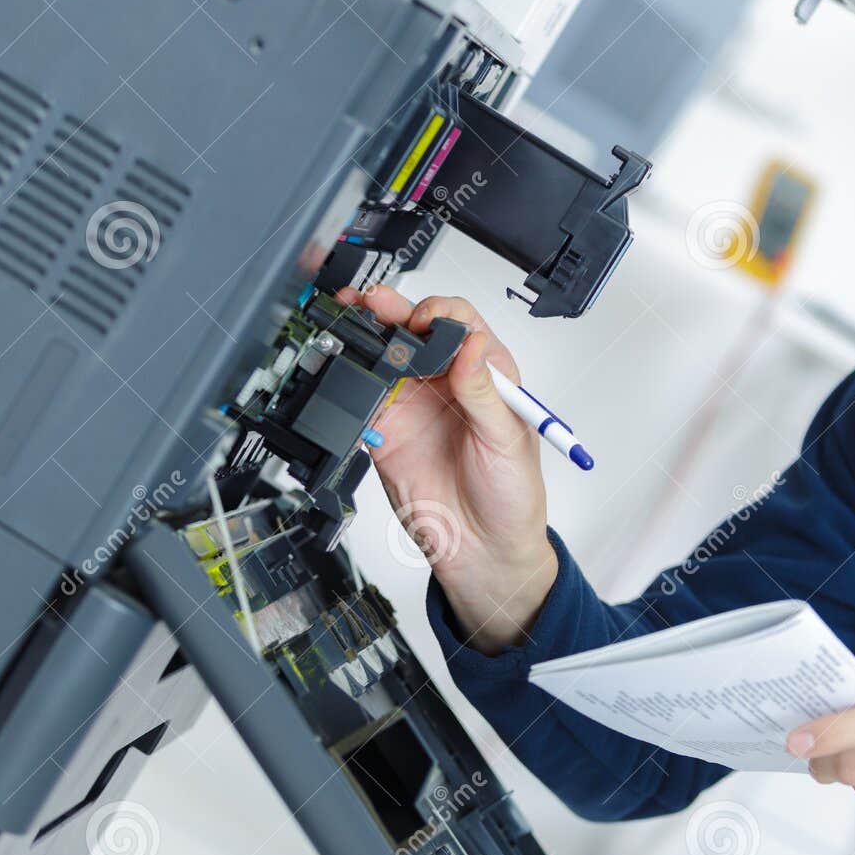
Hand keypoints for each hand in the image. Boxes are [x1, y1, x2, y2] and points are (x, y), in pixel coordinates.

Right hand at [336, 285, 556, 653]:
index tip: (427, 322)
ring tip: (350, 319)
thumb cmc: (513, 496)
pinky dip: (348, 382)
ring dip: (366, 335)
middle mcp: (448, 383)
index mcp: (487, 374)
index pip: (461, 323)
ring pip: (385, 356)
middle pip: (415, 330)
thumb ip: (484, 392)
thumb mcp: (508, 440)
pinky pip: (362, 399)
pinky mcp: (386, 432)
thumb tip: (473, 344)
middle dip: (392, 309)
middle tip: (373, 302)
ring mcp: (415, 404)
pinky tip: (341, 369)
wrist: (483, 552)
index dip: (441, 313)